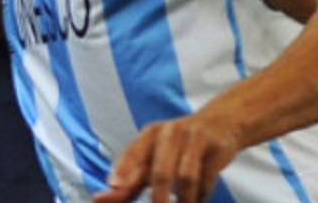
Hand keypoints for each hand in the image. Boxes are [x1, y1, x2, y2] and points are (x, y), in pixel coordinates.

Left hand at [94, 111, 239, 202]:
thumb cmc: (176, 147)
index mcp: (149, 134)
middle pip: (160, 172)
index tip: (113, 188)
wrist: (220, 122)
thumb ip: (129, 180)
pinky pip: (206, 178)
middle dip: (158, 199)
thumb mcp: (153, 156)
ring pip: (185, 178)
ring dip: (183, 201)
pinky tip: (197, 199)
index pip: (132, 154)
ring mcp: (194, 138)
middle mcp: (170, 133)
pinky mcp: (216, 147)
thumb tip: (98, 200)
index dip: (122, 171)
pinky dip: (201, 195)